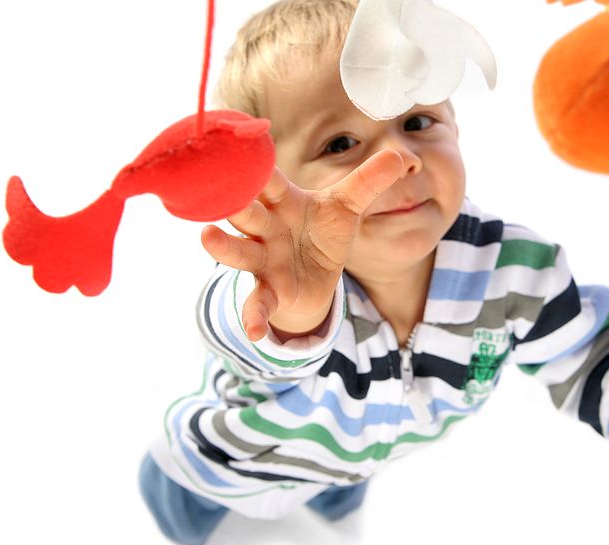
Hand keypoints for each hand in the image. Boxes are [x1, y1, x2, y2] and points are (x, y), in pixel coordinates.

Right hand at [201, 149, 403, 340]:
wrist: (317, 277)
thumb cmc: (323, 232)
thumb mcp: (348, 207)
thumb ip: (368, 183)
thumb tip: (401, 156)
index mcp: (284, 201)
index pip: (269, 181)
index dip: (255, 168)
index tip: (237, 148)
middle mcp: (267, 227)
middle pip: (247, 213)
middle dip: (235, 204)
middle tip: (220, 191)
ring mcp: (264, 259)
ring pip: (241, 251)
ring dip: (225, 247)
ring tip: (207, 238)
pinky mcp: (270, 290)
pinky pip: (258, 303)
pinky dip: (253, 317)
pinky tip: (254, 332)